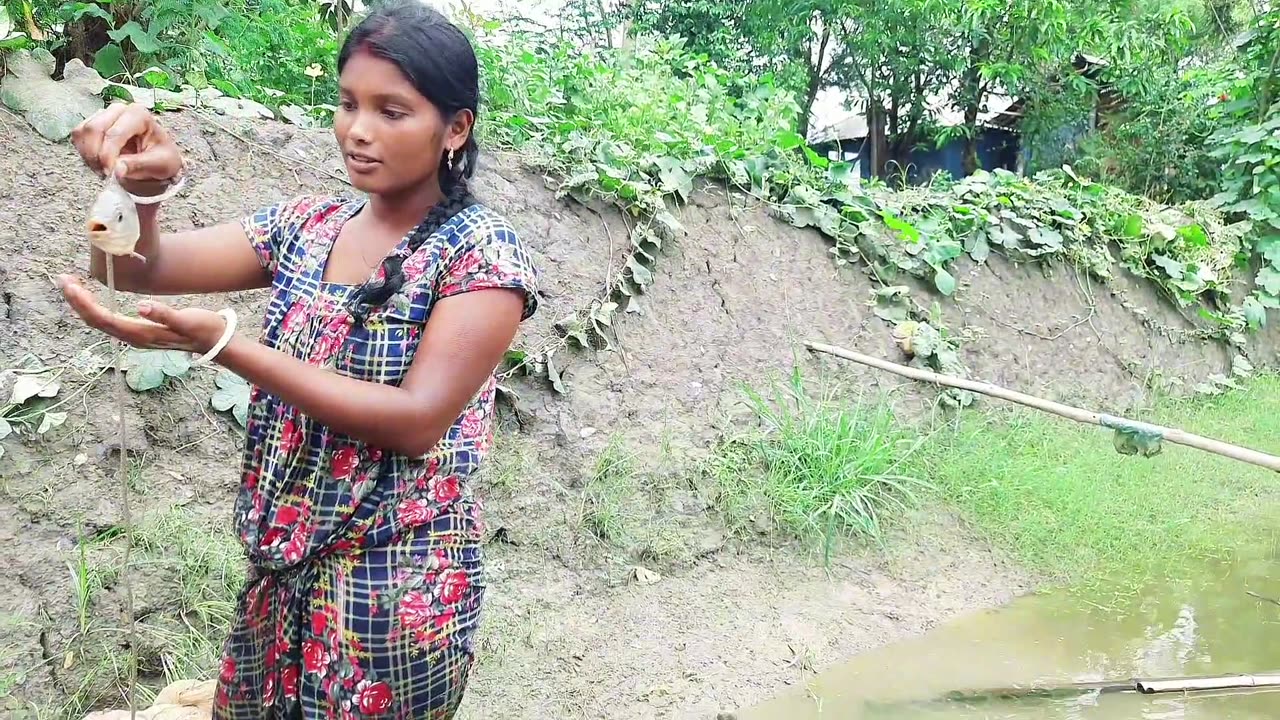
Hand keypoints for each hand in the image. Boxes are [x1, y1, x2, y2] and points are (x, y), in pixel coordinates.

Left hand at [57, 275, 226, 354]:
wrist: (215, 342)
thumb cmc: (203, 329)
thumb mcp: (187, 321)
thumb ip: (164, 315)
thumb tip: (141, 307)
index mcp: (141, 333)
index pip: (103, 318)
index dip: (84, 303)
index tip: (71, 285)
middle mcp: (133, 336)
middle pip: (96, 320)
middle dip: (77, 301)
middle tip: (63, 280)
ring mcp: (135, 335)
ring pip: (100, 321)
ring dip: (83, 304)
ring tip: (71, 286)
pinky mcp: (139, 330)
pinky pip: (109, 319)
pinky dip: (95, 306)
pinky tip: (91, 298)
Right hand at [71, 102, 183, 196]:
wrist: (157, 160)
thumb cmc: (162, 158)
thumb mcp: (160, 164)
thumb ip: (139, 166)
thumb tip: (117, 170)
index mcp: (138, 114)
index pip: (114, 134)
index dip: (108, 155)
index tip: (111, 174)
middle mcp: (119, 109)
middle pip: (93, 129)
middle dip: (96, 156)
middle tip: (105, 174)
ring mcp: (103, 115)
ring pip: (82, 133)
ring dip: (89, 155)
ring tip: (104, 170)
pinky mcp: (92, 124)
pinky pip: (78, 137)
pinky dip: (85, 153)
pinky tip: (99, 163)